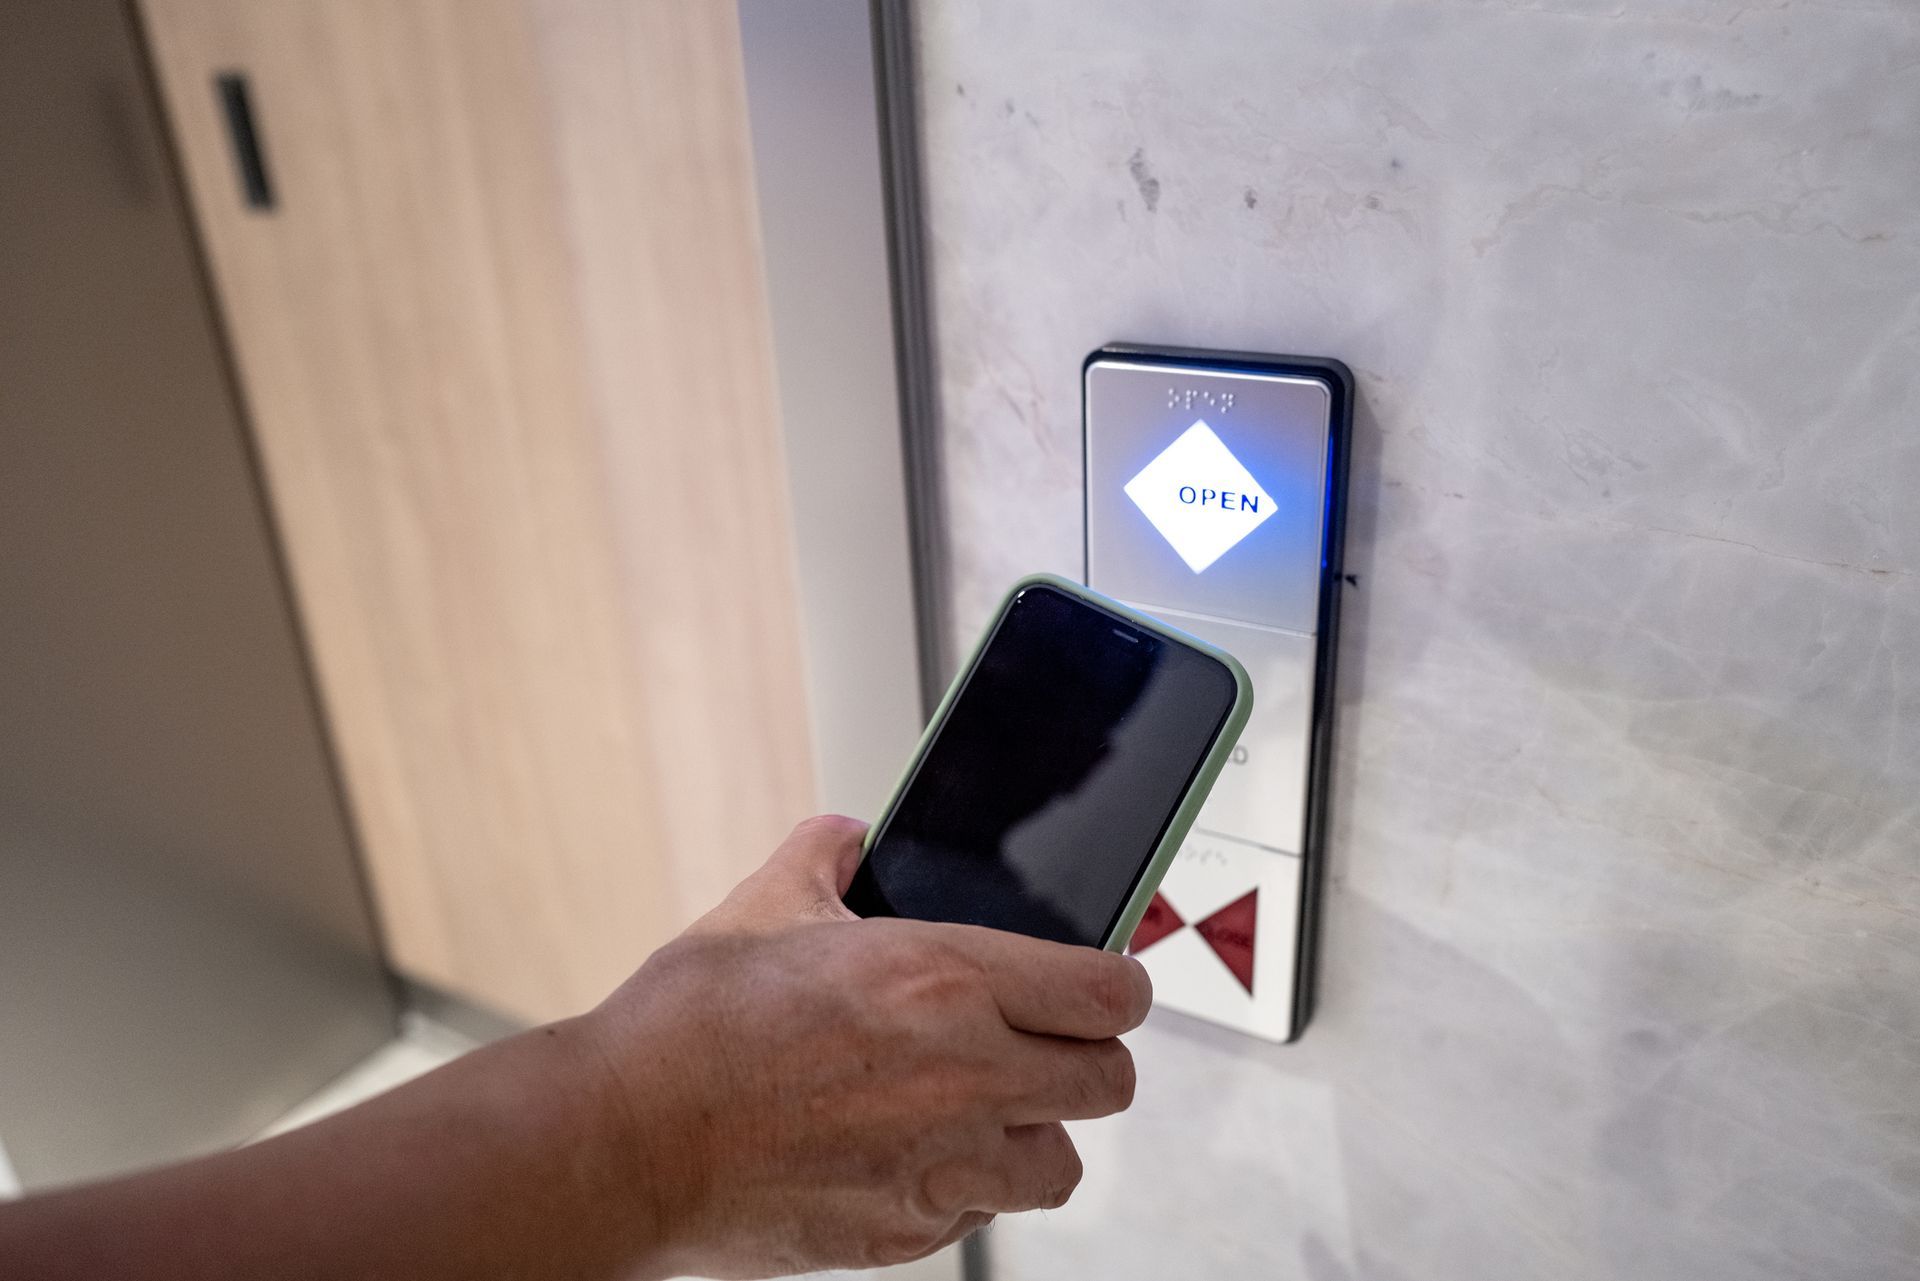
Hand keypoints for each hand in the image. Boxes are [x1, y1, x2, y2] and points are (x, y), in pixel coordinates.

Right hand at [583, 815, 1153, 1278]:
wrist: (619, 1143)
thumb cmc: (685, 1029)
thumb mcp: (762, 907)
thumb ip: (825, 853)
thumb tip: (850, 834)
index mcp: (942, 978)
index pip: (1111, 991)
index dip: (1118, 986)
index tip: (1103, 987)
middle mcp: (963, 1075)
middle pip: (1110, 1080)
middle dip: (1088, 1058)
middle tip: (1042, 1044)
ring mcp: (940, 1164)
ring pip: (1062, 1163)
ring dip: (1037, 1133)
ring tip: (982, 1109)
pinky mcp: (906, 1232)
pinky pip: (981, 1212)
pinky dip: (966, 1187)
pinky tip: (911, 1154)